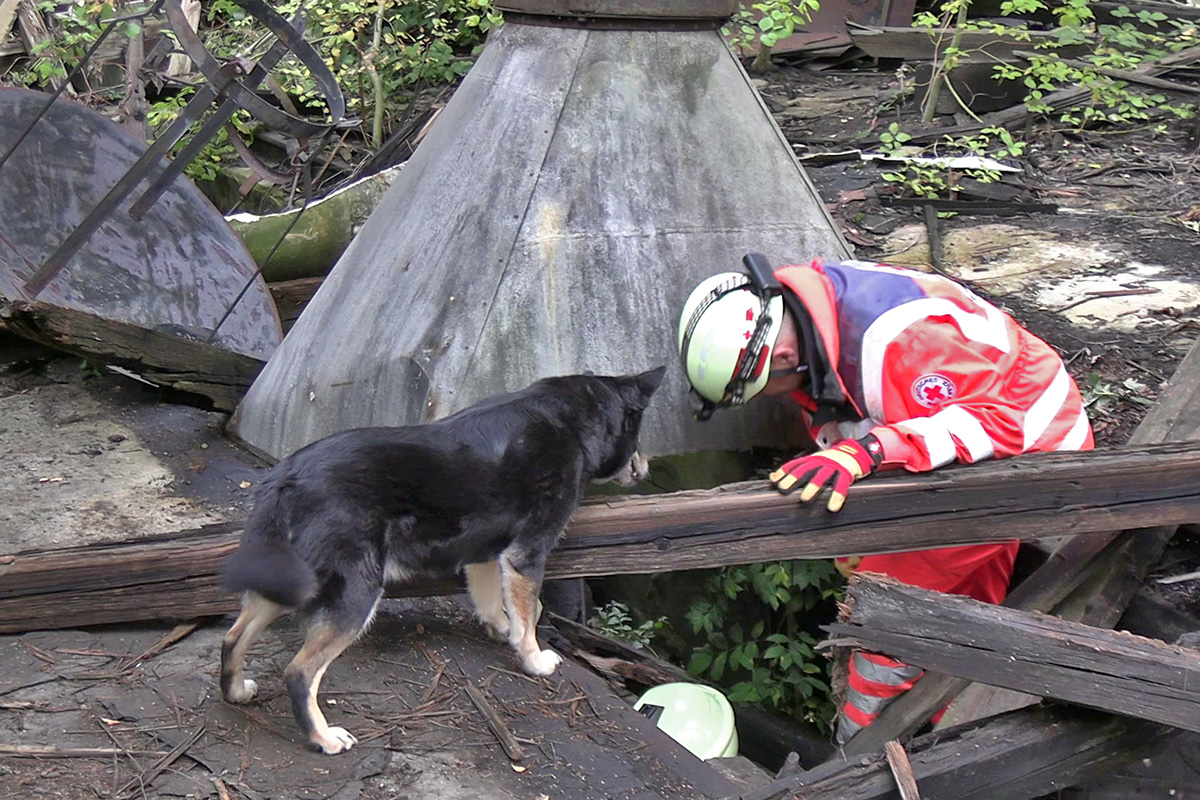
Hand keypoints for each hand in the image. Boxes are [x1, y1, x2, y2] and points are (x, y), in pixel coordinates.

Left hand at [769, 436, 883, 511]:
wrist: (857, 451)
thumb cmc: (833, 460)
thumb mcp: (817, 460)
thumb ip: (801, 468)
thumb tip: (775, 477)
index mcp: (813, 459)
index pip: (795, 464)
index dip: (784, 471)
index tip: (773, 479)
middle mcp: (821, 461)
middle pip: (805, 469)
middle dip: (793, 479)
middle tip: (783, 488)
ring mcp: (834, 466)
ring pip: (821, 476)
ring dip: (812, 487)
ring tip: (804, 498)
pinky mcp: (846, 473)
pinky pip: (841, 485)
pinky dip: (837, 496)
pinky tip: (832, 506)